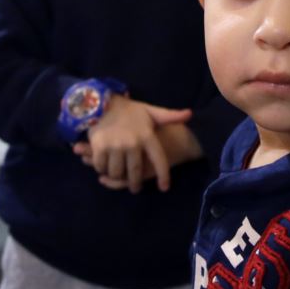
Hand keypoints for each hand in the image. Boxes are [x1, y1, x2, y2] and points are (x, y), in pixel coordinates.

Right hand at [74, 120, 202, 190]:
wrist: (102, 100)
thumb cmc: (130, 110)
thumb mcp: (150, 111)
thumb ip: (169, 116)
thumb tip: (190, 114)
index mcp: (147, 136)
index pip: (159, 160)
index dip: (163, 175)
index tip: (164, 187)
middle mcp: (132, 143)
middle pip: (135, 172)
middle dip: (136, 183)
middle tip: (135, 188)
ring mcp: (115, 146)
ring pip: (117, 172)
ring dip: (117, 177)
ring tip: (120, 177)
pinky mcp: (99, 147)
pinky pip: (101, 166)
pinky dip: (102, 169)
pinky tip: (105, 169)